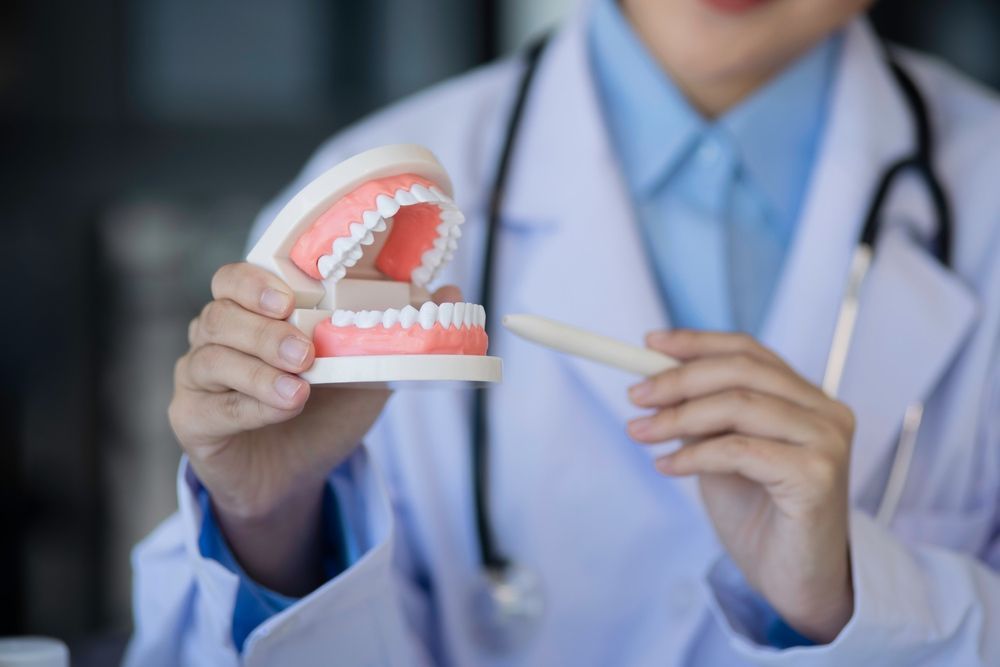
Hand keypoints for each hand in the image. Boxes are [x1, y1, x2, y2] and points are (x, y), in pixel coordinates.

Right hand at [169, 262, 460, 593]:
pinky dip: (249, 406)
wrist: (297, 477)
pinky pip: (209, 406)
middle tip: (305, 351)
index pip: (238, 278)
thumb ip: (401, 328)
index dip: (255, 279)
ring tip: (300, 387)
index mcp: (255, 312)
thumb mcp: (370, 367)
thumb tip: (451, 290)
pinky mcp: (192, 418)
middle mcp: (218, 335)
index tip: (290, 294)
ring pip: (211, 357)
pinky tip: (282, 409)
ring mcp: (199, 376)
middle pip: (220, 313)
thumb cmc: (326, 409)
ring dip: (259, 370)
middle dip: (263, 329)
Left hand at [626, 330, 854, 642]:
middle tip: (635, 396)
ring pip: (739, 405)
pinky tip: (667, 467)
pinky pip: (740, 450)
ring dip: (678, 417)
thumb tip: (654, 382)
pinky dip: (694, 455)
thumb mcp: (722, 452)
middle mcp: (825, 412)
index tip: (648, 344)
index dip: (696, 342)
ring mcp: (827, 441)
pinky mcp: (818, 475)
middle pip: (742, 371)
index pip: (749, 351)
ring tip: (641, 433)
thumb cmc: (759, 516)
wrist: (794, 581)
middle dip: (679, 379)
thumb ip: (703, 415)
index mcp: (806, 398)